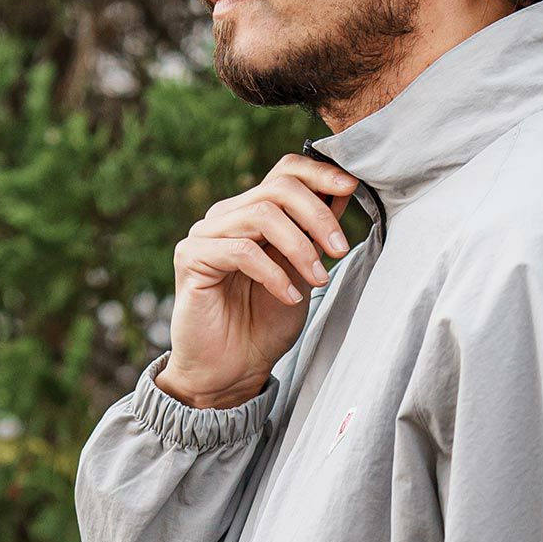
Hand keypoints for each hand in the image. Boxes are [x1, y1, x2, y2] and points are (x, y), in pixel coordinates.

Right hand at [157, 154, 358, 408]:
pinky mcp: (191, 258)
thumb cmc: (264, 325)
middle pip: (278, 189)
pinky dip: (274, 273)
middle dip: (318, 216)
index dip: (319, 173)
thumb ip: (315, 234)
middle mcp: (226, 216)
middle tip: (340, 251)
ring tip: (318, 280)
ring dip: (300, 246)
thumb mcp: (303, 274)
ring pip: (261, 214)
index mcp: (252, 213)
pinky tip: (290, 296)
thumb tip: (344, 191)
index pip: (284, 171)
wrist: (231, 370)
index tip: (352, 187)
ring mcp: (205, 235)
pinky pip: (241, 250)